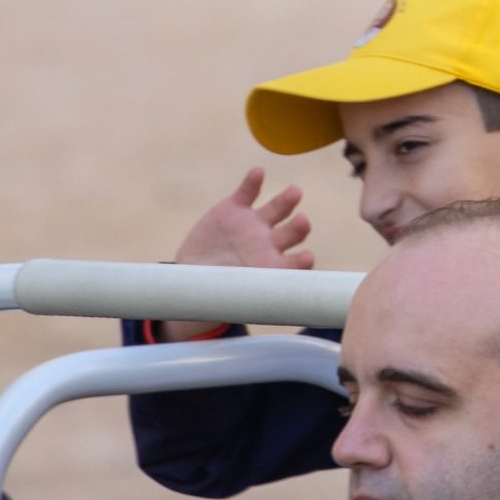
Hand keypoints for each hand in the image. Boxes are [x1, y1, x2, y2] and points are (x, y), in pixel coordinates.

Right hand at [160, 169, 313, 341]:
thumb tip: (239, 326)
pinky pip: (248, 191)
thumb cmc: (219, 291)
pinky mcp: (235, 208)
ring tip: (295, 193)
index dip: (303, 260)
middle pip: (293, 231)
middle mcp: (270, 242)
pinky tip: (258, 173)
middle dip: (299, 226)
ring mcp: (254, 224)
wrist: (193, 275)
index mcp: (275, 267)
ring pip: (278, 208)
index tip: (306, 258)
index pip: (297, 262)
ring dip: (287, 200)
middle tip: (303, 222)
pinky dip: (253, 182)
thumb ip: (239, 302)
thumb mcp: (230, 300)